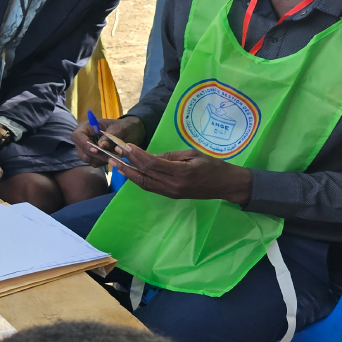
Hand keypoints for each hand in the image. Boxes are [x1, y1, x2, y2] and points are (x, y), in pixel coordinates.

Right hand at [72, 115, 144, 167]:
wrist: (127, 132)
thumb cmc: (121, 127)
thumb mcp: (117, 129)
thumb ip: (109, 137)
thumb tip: (101, 146)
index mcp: (85, 127)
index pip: (77, 136)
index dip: (84, 144)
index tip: (96, 150)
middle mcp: (82, 138)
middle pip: (82, 151)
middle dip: (96, 155)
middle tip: (111, 156)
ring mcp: (86, 148)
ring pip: (87, 159)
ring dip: (101, 159)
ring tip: (114, 155)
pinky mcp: (91, 156)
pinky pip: (94, 163)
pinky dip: (103, 162)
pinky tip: (112, 157)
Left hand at [105, 143, 251, 203]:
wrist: (226, 185)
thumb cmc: (212, 165)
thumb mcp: (192, 154)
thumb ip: (169, 156)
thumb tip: (149, 156)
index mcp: (180, 173)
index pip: (152, 164)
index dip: (137, 155)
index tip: (126, 146)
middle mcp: (173, 185)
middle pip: (145, 174)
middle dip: (128, 163)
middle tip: (115, 153)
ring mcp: (172, 193)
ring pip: (145, 184)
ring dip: (130, 174)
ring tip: (117, 164)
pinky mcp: (171, 196)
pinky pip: (151, 188)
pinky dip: (139, 180)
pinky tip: (131, 173)